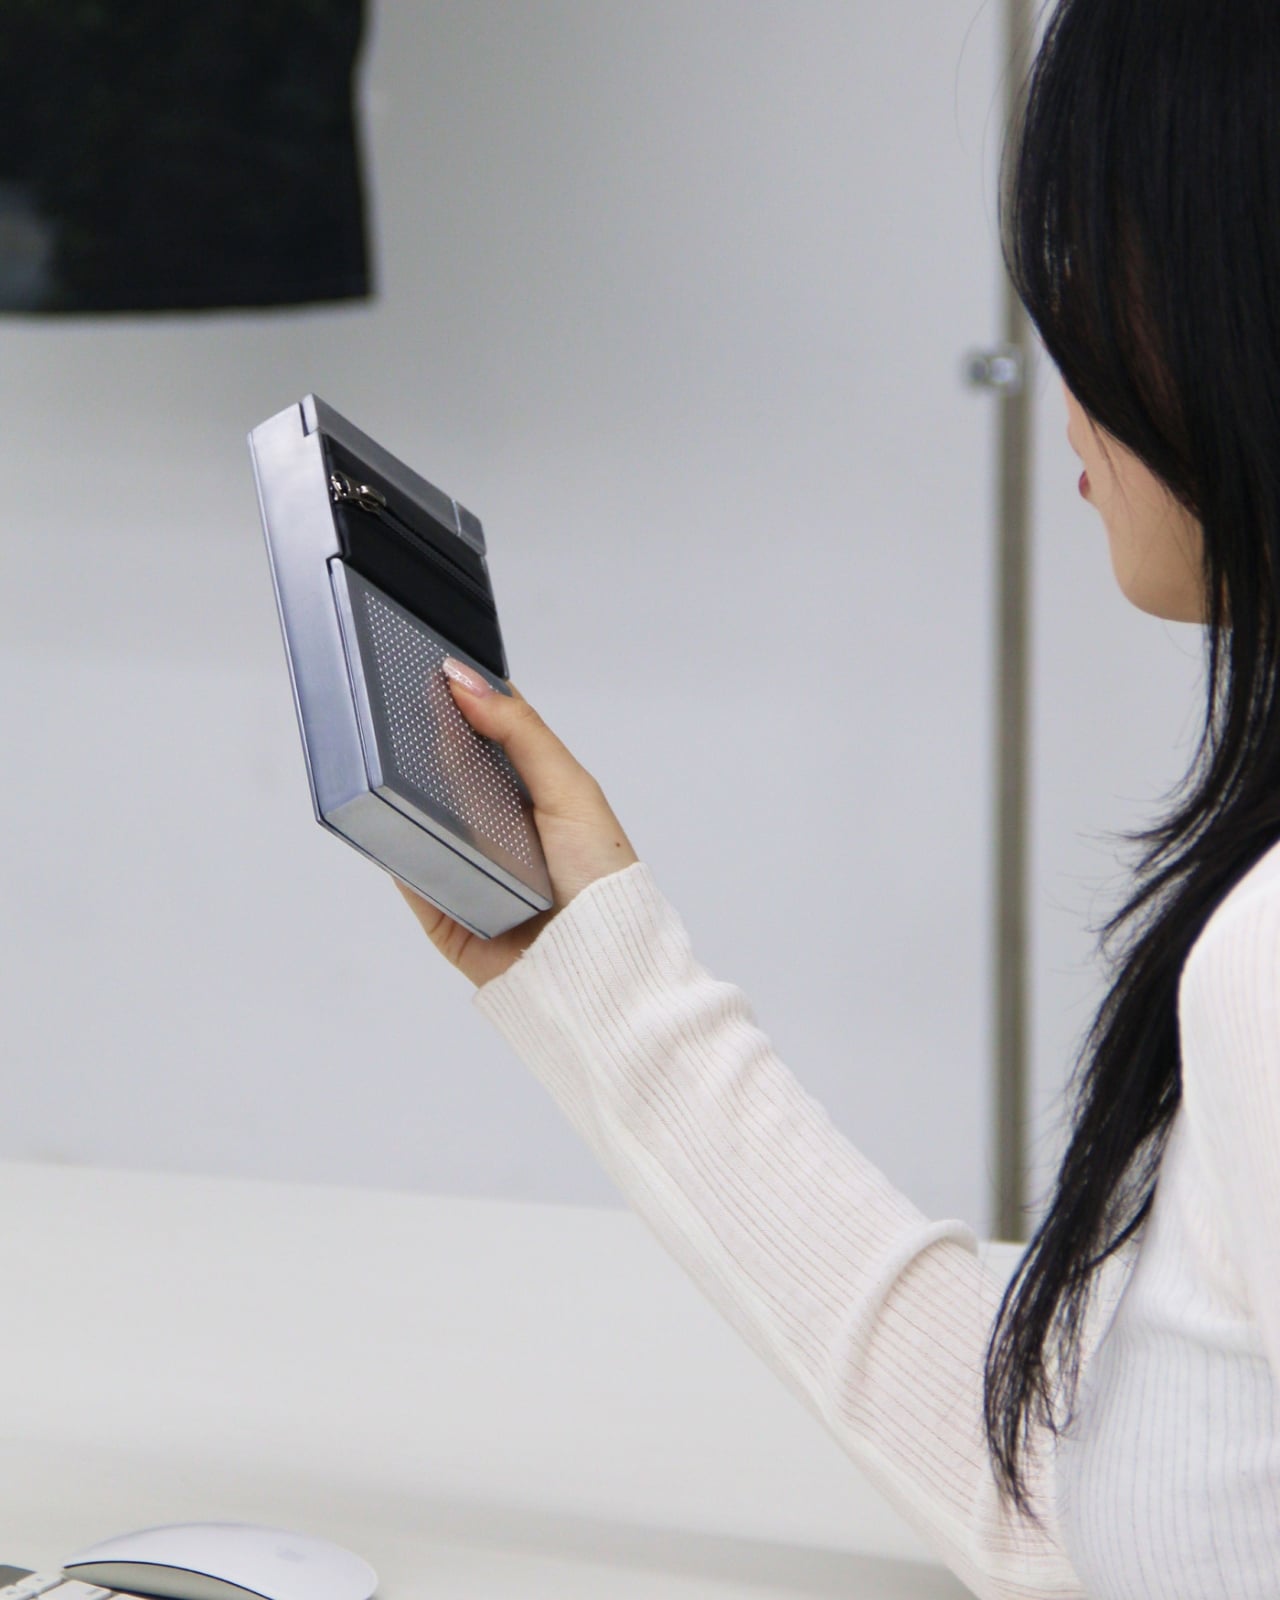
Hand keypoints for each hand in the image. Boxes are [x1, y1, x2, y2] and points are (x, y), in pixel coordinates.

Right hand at [396, 659, 639, 989]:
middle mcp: (494, 822)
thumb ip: (521, 732)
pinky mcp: (440, 906)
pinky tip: (375, 816)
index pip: (483, 731)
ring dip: (395, 792)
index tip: (427, 665)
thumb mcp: (569, 788)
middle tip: (387, 705)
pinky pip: (404, 869)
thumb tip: (468, 682)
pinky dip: (390, 846)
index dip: (457, 698)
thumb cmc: (601, 878)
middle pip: (441, 770)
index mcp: (528, 788)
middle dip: (415, 741)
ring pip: (415, 817)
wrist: (596, 965)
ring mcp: (464, 861)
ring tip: (372, 754)